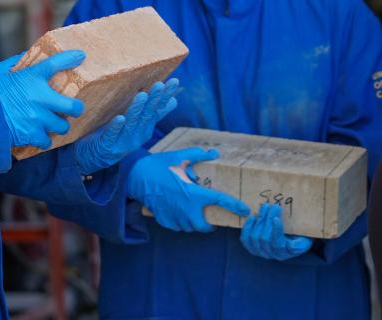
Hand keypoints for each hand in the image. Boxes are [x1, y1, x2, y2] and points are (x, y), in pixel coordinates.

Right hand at [0, 50, 85, 149]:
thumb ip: (11, 64)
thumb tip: (22, 58)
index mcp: (31, 78)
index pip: (57, 63)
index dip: (71, 58)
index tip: (80, 56)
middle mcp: (40, 98)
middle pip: (73, 106)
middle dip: (75, 109)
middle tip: (72, 109)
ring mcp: (37, 118)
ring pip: (62, 127)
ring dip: (58, 126)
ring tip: (53, 124)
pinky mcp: (31, 134)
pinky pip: (46, 141)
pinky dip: (43, 140)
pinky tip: (38, 136)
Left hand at [74, 78, 181, 174]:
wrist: (95, 157)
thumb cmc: (118, 136)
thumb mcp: (138, 124)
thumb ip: (154, 114)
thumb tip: (174, 100)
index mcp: (145, 128)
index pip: (158, 109)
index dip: (166, 96)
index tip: (174, 81)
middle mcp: (138, 135)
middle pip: (147, 114)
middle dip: (154, 99)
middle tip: (160, 85)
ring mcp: (124, 141)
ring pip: (132, 122)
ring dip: (137, 109)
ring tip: (142, 95)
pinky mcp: (108, 145)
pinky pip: (112, 134)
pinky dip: (116, 126)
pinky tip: (120, 118)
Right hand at [129, 147, 249, 231]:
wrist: (136, 177)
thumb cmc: (160, 166)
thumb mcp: (180, 157)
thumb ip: (199, 156)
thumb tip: (214, 153)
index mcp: (194, 193)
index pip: (220, 201)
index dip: (235, 207)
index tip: (245, 211)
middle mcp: (186, 209)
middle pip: (204, 226)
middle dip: (209, 225)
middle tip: (210, 220)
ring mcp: (174, 216)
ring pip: (189, 227)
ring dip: (194, 223)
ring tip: (192, 213)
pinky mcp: (164, 220)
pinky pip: (177, 226)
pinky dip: (180, 222)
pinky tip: (178, 213)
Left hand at [240, 203, 311, 260]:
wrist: (292, 240)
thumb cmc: (300, 238)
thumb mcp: (305, 240)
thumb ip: (301, 243)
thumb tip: (292, 246)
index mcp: (284, 253)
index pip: (276, 244)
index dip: (275, 231)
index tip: (277, 219)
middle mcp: (271, 254)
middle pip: (264, 238)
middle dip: (268, 219)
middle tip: (273, 206)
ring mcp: (260, 251)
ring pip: (255, 237)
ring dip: (260, 220)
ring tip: (265, 207)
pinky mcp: (252, 247)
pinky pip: (246, 239)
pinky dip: (248, 227)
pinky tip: (252, 217)